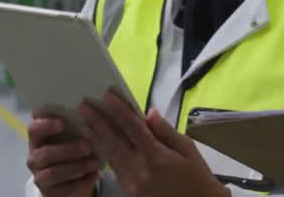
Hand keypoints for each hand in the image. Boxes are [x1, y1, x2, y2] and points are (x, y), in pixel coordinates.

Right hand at [27, 110, 101, 196]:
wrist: (70, 177)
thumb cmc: (71, 146)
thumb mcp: (71, 134)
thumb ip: (75, 124)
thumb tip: (91, 109)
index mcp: (38, 138)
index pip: (34, 129)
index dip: (45, 125)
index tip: (62, 123)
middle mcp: (34, 157)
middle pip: (45, 153)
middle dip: (67, 150)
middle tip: (87, 146)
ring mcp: (39, 175)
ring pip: (54, 173)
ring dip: (77, 167)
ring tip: (95, 162)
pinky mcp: (48, 192)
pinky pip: (63, 188)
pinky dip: (81, 181)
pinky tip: (94, 174)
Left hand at [80, 90, 227, 196]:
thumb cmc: (198, 178)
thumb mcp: (188, 150)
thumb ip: (166, 132)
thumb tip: (149, 114)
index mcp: (157, 159)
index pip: (133, 129)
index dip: (119, 111)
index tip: (107, 96)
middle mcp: (140, 172)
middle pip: (115, 142)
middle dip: (99, 123)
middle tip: (84, 107)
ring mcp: (132, 184)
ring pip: (111, 156)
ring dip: (97, 137)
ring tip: (86, 122)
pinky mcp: (129, 192)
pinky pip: (114, 169)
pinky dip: (105, 153)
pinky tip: (99, 143)